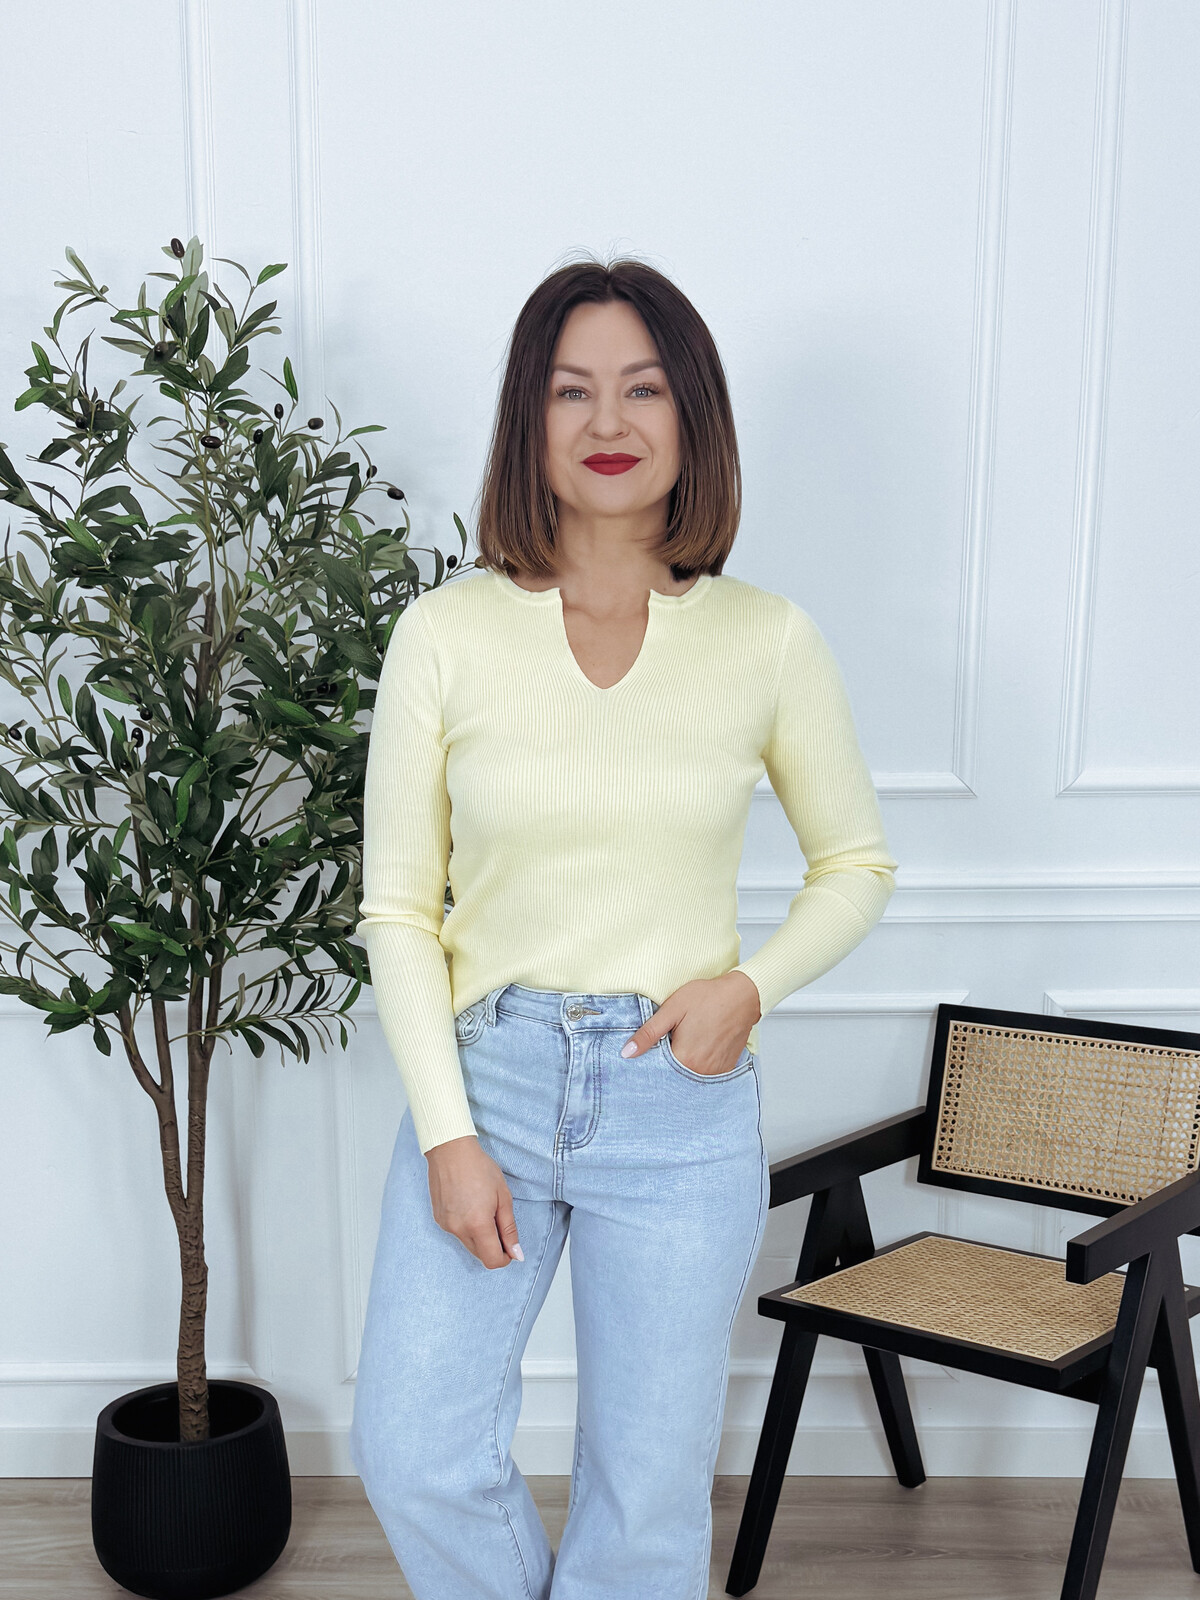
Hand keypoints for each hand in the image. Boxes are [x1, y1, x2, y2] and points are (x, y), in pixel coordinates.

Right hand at [425, 1135, 523, 1268]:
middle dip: (493, 1246)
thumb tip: (516, 1254)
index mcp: (478, 1225)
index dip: (505, 1258)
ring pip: (468, 1245)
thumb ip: (509, 1229)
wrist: (451, 1151)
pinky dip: (466, 1227)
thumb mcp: (503, 1197)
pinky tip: (469, 1206)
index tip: (510, 1247)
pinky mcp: (439, 1220)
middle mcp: (459, 1230)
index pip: (492, 1261)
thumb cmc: (479, 1168)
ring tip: (483, 1209)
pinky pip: (457, 1233)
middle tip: (498, 1221)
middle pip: (480, 1255)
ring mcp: (446, 1226)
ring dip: (479, 1236)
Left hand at [620, 971, 761, 1075]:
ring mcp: (715, 1071)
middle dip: (665, 1064)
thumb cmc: (708, 998)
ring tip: (684, 1043)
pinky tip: (697, 1047)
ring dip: (682, 1065)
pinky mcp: (725, 1067)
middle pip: (673, 1075)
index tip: (647, 1052)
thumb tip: (627, 1052)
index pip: (657, 1072)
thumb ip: (649, 1033)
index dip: (648, 1062)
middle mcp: (701, 1071)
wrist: (742, 995)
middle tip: (668, 1041)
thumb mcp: (672, 1010)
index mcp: (685, 1059)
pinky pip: (705, 1073)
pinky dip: (697, 1064)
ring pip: (689, 1075)